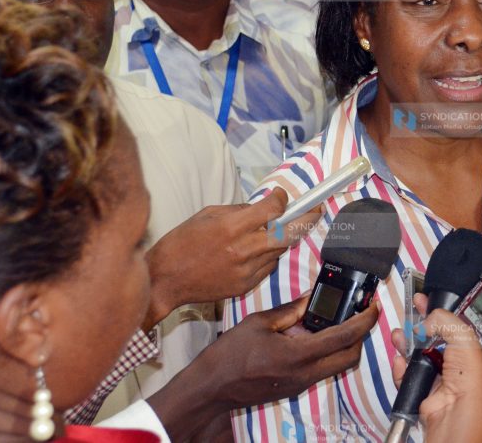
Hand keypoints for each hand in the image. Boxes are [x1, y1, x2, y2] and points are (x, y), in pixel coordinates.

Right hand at [143, 188, 293, 327]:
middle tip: (315, 210)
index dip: (282, 199)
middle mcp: (243, 249)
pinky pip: (268, 267)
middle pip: (289, 233)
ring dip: (282, 239)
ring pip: (280, 250)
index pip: (273, 209)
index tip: (282, 196)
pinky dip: (267, 256)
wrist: (165, 281)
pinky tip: (255, 252)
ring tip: (273, 232)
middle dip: (307, 219)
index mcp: (231, 227)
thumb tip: (262, 208)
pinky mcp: (246, 285)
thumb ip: (239, 210)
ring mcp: (247, 270)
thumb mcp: (207, 215)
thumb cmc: (181, 244)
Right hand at [209, 295, 377, 407]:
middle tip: (360, 313)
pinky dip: (326, 352)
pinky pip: (322, 369)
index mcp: (299, 355)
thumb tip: (312, 297)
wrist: (211, 388)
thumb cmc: (229, 355)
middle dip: (361, 334)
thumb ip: (291, 310)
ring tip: (335, 320)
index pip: (345, 337)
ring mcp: (301, 384)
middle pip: (351, 357)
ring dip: (344, 344)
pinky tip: (311, 334)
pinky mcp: (295, 387)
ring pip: (338, 365)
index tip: (373, 307)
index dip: (365, 320)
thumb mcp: (259, 322)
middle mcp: (306, 374)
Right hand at [390, 294, 481, 442]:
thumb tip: (426, 322)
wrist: (456, 416)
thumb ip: (445, 321)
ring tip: (397, 336)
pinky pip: (406, 376)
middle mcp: (454, 364)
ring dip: (405, 344)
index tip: (423, 300)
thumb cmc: (469, 380)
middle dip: (417, 326)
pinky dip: (400, 369)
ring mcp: (437, 379)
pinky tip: (399, 361)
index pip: (451, 325)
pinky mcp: (422, 393)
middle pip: (430, 338)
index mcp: (469, 350)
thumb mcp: (464, 338)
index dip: (436, 312)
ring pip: (416, 356)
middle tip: (407, 314)